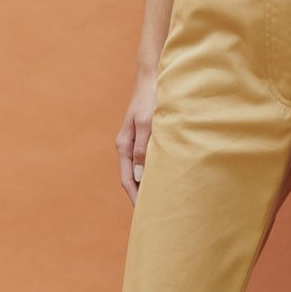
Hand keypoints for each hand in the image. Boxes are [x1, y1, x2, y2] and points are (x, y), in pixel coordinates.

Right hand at [116, 70, 158, 204]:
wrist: (153, 78)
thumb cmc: (151, 99)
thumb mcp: (147, 123)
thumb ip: (143, 148)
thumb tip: (140, 176)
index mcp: (124, 146)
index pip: (127, 180)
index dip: (136, 198)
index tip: (146, 213)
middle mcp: (128, 147)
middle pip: (133, 179)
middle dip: (142, 195)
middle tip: (157, 213)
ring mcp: (137, 143)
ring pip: (141, 171)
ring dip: (149, 185)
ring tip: (163, 200)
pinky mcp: (146, 137)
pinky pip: (148, 161)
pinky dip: (155, 172)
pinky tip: (166, 178)